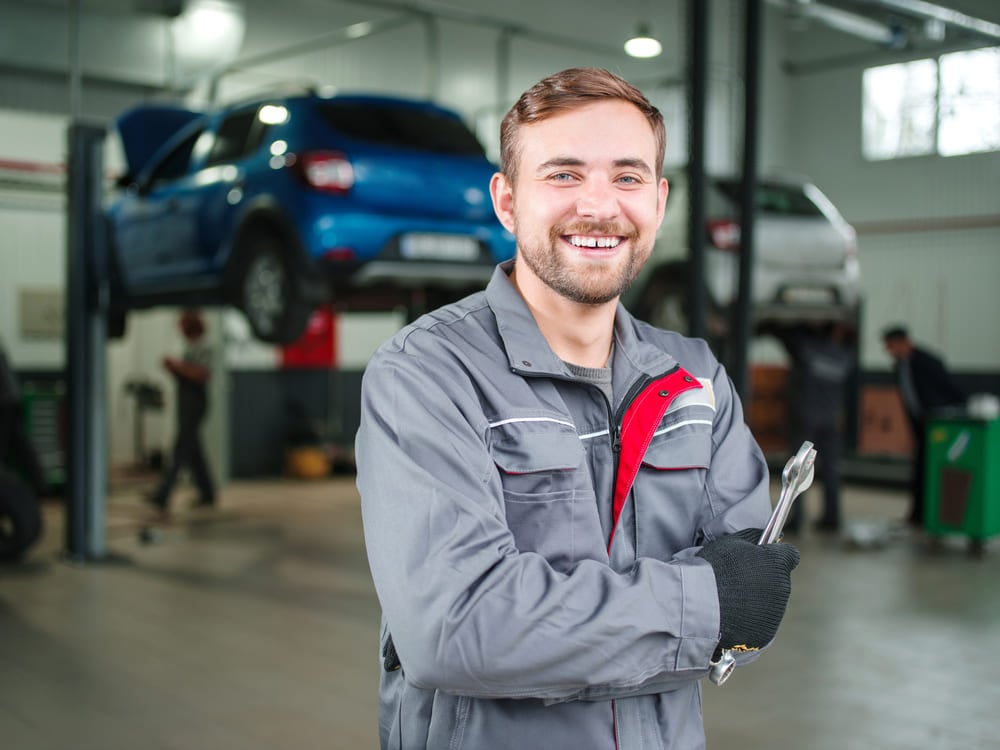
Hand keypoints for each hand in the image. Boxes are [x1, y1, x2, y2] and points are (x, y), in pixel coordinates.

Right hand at [697, 530, 799, 654]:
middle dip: (764, 579)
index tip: (763, 557)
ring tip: (731, 600)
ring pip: (771, 603)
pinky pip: (760, 623)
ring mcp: (775, 613)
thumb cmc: (714, 569)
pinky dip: (749, 620)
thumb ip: (754, 537)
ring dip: (757, 600)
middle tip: (738, 580)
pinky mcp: (765, 633)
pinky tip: (731, 615)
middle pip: (779, 581)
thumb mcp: (732, 541)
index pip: (790, 555)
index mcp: (778, 564)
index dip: (776, 555)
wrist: (700, 604)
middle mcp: (783, 588)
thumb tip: (765, 536)